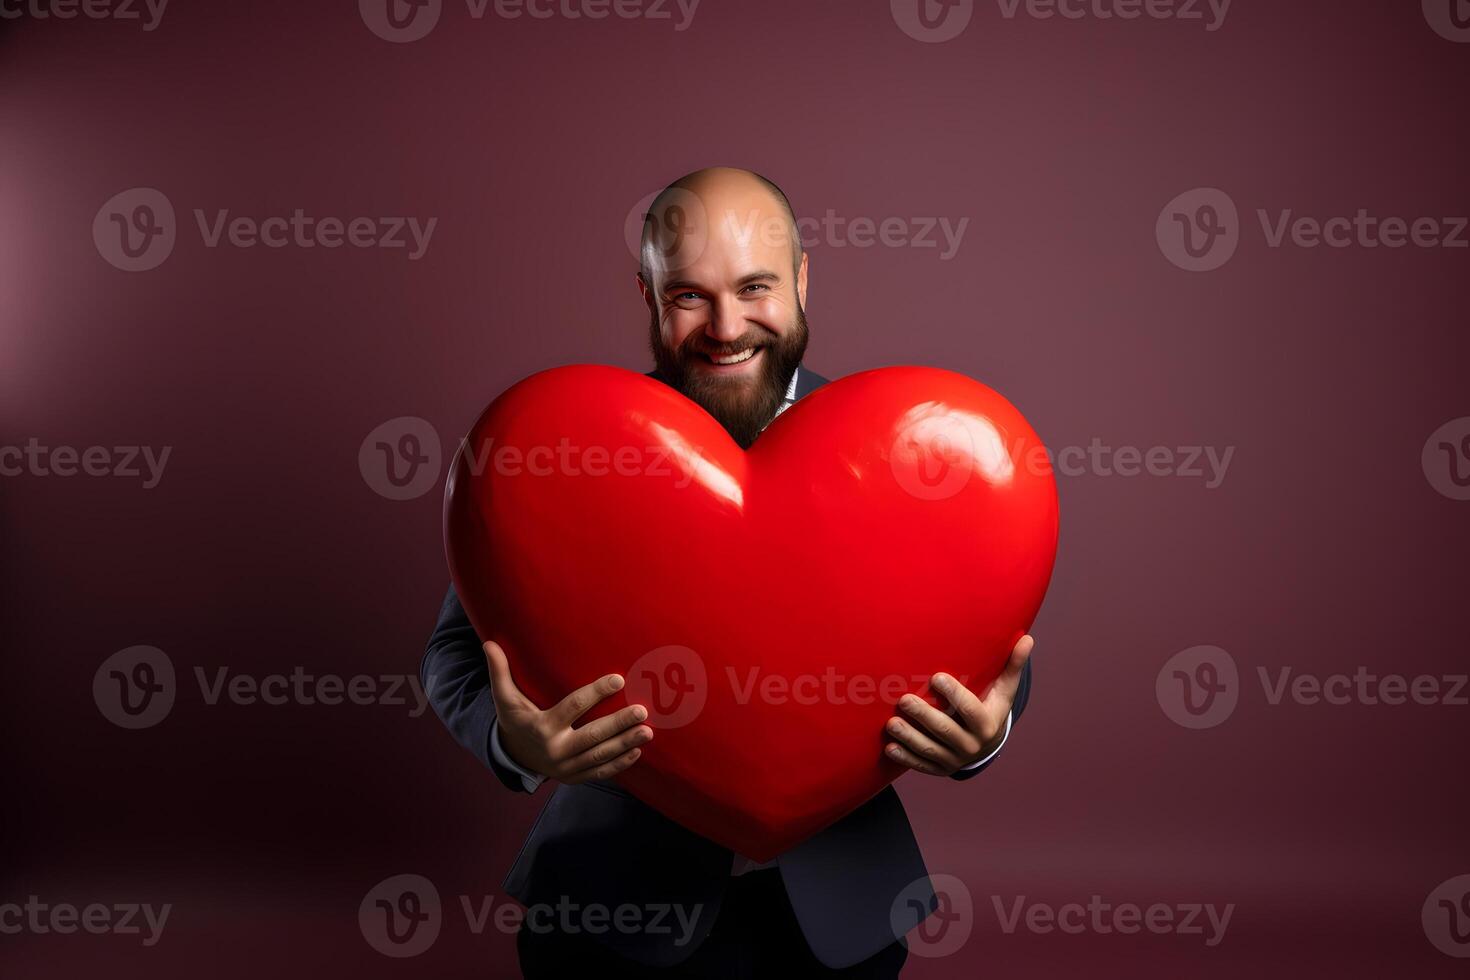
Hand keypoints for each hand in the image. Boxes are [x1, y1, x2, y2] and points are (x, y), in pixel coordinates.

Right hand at [483, 640, 652, 784]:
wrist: (513, 756)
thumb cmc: (515, 719)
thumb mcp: (504, 697)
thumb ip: (500, 671)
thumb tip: (489, 643)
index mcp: (541, 727)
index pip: (573, 707)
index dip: (595, 693)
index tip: (618, 680)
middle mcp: (555, 750)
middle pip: (592, 736)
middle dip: (619, 724)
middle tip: (642, 710)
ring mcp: (566, 767)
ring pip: (600, 756)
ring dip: (625, 744)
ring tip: (648, 731)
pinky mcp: (574, 778)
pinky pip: (600, 772)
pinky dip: (620, 764)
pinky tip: (637, 752)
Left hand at [883, 635, 1033, 775]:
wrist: (988, 746)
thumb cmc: (991, 707)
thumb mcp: (1003, 690)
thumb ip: (1012, 666)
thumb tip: (1027, 639)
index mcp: (987, 724)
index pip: (970, 709)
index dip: (954, 694)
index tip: (936, 677)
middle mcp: (971, 745)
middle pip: (945, 730)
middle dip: (924, 715)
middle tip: (904, 700)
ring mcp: (955, 759)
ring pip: (930, 749)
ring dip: (909, 737)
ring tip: (891, 723)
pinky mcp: (940, 769)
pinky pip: (921, 765)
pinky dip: (906, 758)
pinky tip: (890, 748)